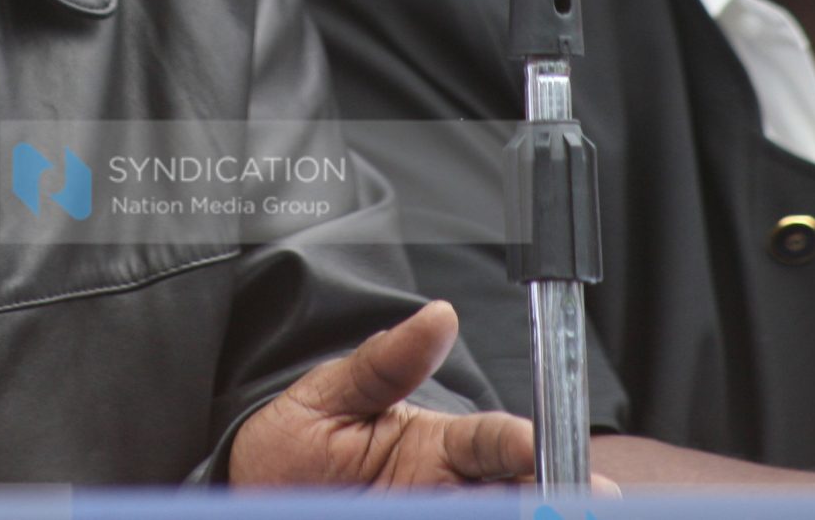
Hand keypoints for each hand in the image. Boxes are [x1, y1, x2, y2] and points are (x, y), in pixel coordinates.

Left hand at [228, 301, 539, 486]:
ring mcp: (429, 512)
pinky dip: (479, 519)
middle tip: (566, 505)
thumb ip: (385, 362)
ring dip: (519, 510)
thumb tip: (439, 315)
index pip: (496, 443)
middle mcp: (445, 489)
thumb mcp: (331, 394)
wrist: (249, 491)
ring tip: (540, 512)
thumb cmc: (293, 440)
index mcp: (437, 446)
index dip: (527, 446)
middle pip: (514, 491)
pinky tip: (486, 514)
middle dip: (546, 497)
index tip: (543, 451)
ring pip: (493, 512)